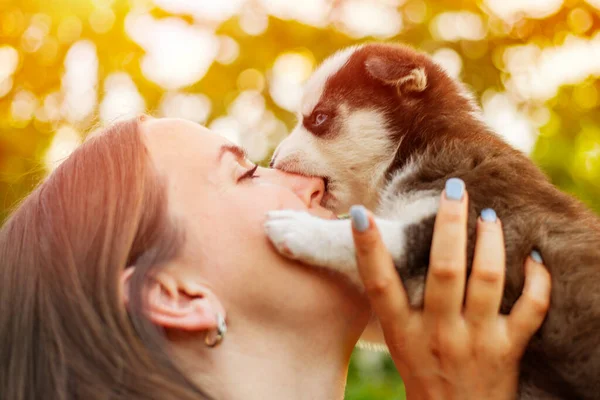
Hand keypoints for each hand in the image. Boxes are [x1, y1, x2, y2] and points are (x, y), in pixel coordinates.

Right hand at [349, 179, 550, 399]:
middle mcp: (438, 334)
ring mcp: (474, 341)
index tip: (360, 214)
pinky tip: (533, 256)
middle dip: (449, 224)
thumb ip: (398, 303)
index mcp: (403, 332)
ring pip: (487, 278)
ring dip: (491, 240)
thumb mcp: (400, 342)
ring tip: (489, 215)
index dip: (368, 248)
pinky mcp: (508, 349)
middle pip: (444, 270)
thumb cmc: (424, 376)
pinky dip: (537, 279)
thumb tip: (392, 251)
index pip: (379, 284)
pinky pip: (530, 308)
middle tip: (455, 190)